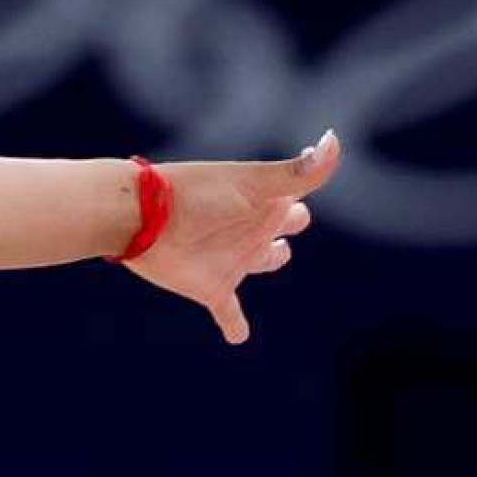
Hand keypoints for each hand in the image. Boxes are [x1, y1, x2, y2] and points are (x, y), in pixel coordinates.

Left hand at [123, 129, 341, 345]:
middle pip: (284, 227)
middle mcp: (251, 229)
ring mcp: (232, 258)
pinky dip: (235, 325)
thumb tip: (335, 139)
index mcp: (264, 203)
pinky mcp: (211, 286)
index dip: (301, 188)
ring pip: (264, 261)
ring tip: (275, 254)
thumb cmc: (198, 194)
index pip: (296, 197)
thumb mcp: (252, 183)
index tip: (309, 174)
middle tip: (292, 216)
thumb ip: (298, 172)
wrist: (141, 217)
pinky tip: (238, 337)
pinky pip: (229, 312)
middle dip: (291, 222)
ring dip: (270, 258)